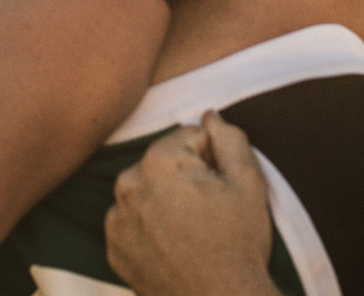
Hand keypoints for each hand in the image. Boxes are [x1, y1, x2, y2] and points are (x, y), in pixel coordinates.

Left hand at [105, 111, 279, 295]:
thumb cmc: (239, 244)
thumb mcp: (248, 182)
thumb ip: (229, 137)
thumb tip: (210, 115)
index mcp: (157, 162)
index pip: (189, 137)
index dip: (212, 158)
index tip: (221, 188)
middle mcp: (127, 185)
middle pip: (164, 162)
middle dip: (185, 177)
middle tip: (210, 211)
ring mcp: (116, 219)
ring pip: (146, 191)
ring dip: (165, 201)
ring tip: (193, 231)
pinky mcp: (114, 248)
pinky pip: (133, 222)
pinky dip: (150, 228)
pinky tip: (174, 246)